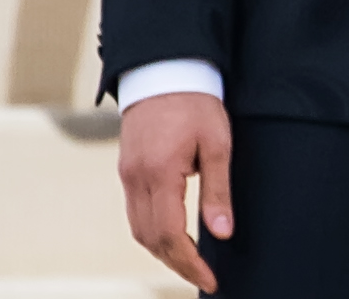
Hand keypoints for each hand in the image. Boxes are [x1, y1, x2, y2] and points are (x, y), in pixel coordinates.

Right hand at [118, 92, 232, 292]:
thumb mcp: (217, 144)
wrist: (165, 70)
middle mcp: (136, 179)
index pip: (170, 235)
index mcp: (160, 173)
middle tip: (203, 277)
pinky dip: (153, 231)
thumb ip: (218, 191)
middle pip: (150, 238)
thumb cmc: (197, 103)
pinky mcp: (127, 170)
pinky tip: (173, 236)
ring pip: (138, 229)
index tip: (210, 279)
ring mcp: (127, 175)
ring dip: (162, 251)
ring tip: (191, 262)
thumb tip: (222, 234)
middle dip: (177, 263)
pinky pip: (135, 212)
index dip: (189, 263)